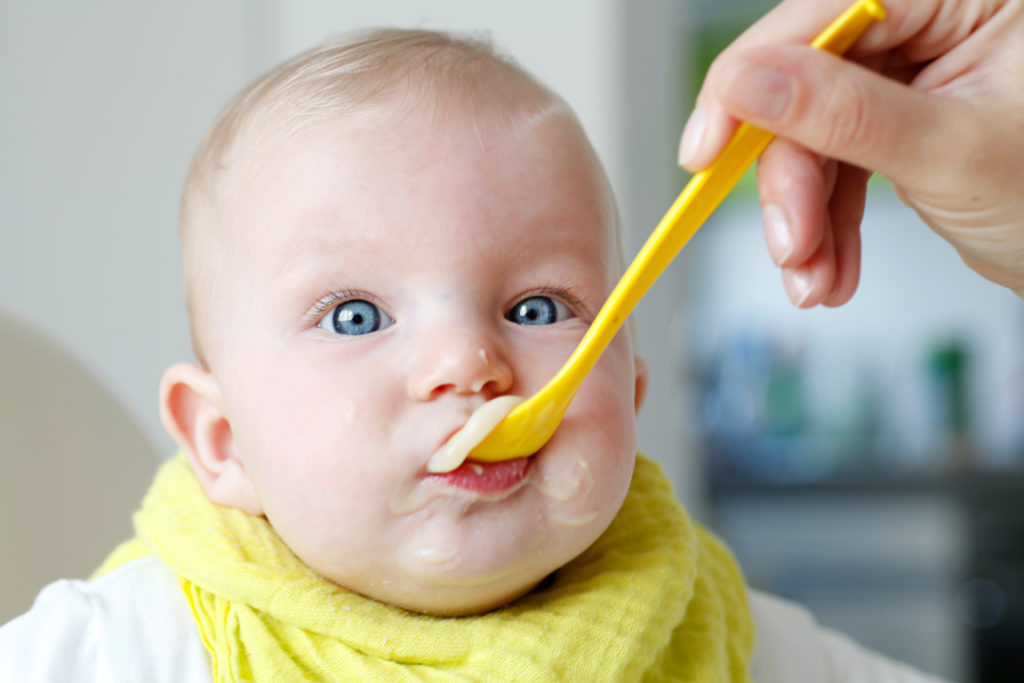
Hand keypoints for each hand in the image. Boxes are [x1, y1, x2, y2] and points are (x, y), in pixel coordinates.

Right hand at [679, 0, 1023, 305]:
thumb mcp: (951, 152)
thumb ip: (842, 113)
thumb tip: (744, 82)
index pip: (827, 12)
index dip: (752, 80)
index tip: (707, 148)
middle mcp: (935, 22)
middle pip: (809, 84)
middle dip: (791, 181)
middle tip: (788, 243)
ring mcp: (914, 75)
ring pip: (813, 135)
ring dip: (803, 218)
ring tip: (812, 278)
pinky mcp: (899, 122)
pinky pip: (836, 167)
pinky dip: (825, 226)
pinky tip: (828, 271)